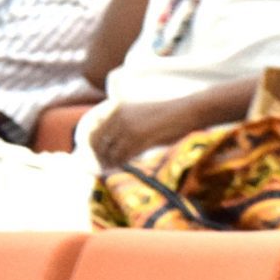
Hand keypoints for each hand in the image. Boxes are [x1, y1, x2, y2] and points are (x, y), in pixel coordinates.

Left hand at [87, 97, 201, 169]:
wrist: (188, 111)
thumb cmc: (167, 115)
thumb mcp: (139, 113)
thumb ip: (122, 122)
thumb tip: (111, 142)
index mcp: (115, 108)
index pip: (92, 131)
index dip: (91, 147)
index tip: (95, 157)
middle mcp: (118, 117)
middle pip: (99, 143)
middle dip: (98, 158)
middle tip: (102, 168)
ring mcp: (129, 127)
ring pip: (110, 152)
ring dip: (110, 163)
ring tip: (113, 170)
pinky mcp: (140, 138)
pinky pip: (124, 156)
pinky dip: (122, 165)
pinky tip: (124, 168)